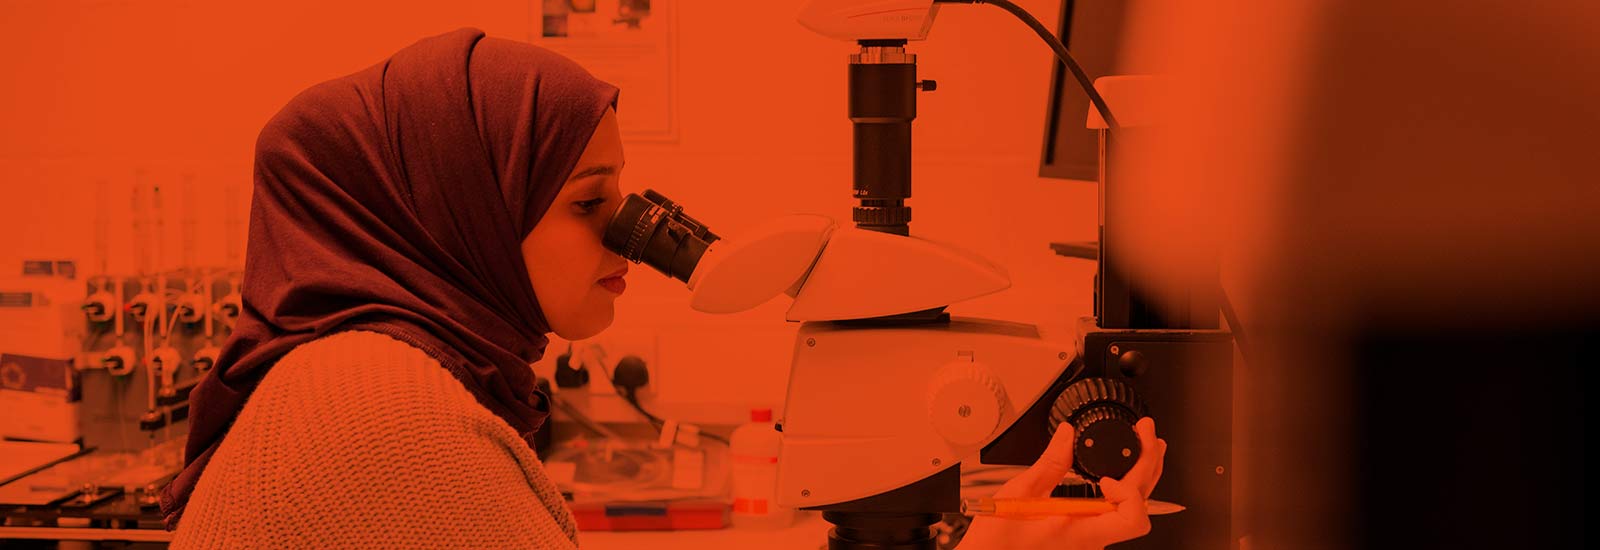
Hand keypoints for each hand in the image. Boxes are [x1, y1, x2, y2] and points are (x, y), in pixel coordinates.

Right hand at [960, 417, 1166, 549]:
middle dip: (1148, 464)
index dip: (1129, 491)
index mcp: (1081, 533)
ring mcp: (1091, 539)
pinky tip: (1121, 471)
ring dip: (1142, 476)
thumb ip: (1049, 464)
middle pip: (1140, 507)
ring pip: (1132, 510)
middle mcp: (1093, 540)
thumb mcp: (1020, 495)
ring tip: (1146, 446)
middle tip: (1148, 433)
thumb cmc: (998, 542)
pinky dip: (1125, 488)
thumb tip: (1067, 436)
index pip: (1132, 518)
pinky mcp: (1085, 534)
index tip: (1107, 475)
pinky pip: (1115, 513)